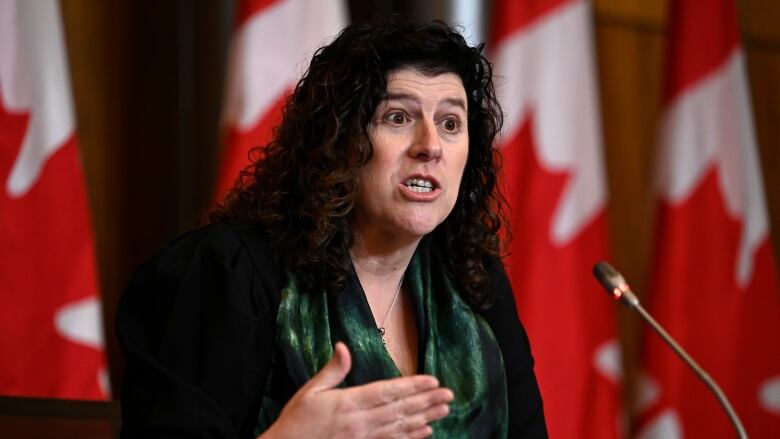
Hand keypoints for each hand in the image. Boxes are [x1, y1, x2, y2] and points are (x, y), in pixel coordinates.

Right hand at [259, 342, 452, 438]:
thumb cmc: (297, 420)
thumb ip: (333, 370)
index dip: (411, 386)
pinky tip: (426, 431)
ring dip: (424, 417)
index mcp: (348, 403)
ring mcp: (363, 438)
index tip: (432, 381)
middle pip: (399, 409)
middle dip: (426, 401)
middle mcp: (359, 422)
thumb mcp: (310, 390)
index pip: (387, 392)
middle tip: (448, 395)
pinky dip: (411, 437)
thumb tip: (344, 346)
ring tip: (443, 410)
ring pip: (400, 427)